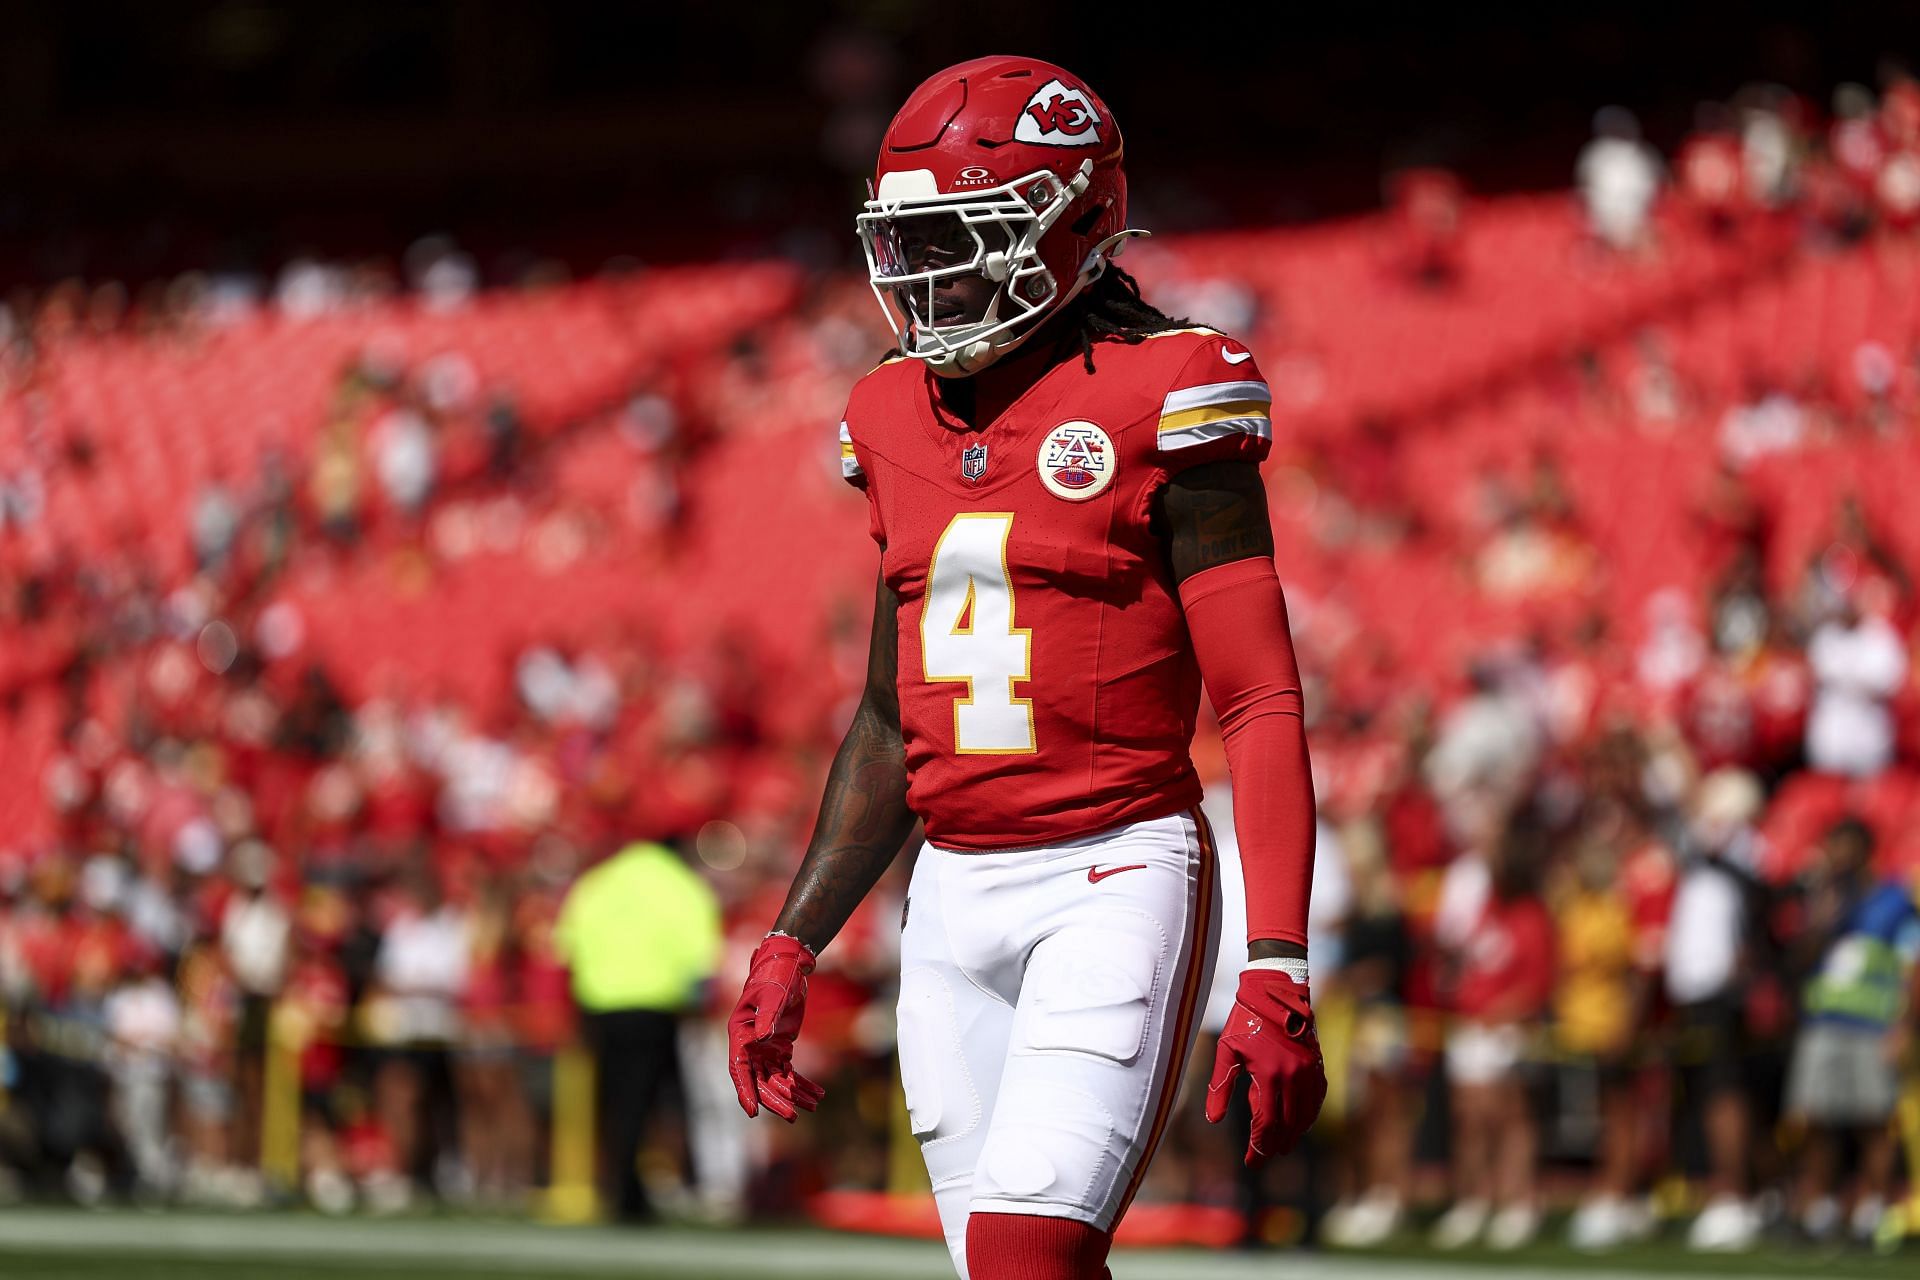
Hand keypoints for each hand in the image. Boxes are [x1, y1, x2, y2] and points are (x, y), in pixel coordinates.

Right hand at [727, 933, 826, 1120]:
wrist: (789, 965)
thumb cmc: (776, 976)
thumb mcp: (773, 994)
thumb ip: (767, 1016)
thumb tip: (762, 1040)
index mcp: (740, 1034)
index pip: (739, 1069)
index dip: (745, 1091)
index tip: (753, 1112)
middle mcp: (750, 1045)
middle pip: (760, 1080)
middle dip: (776, 1099)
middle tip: (793, 1115)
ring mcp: (765, 1048)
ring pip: (776, 1079)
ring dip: (793, 1094)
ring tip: (813, 1105)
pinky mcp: (780, 1047)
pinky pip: (789, 1071)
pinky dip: (801, 1083)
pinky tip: (817, 1094)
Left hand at [1204, 968, 1326, 1165]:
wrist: (1276, 992)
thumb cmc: (1246, 1020)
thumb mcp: (1227, 1050)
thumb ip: (1220, 1086)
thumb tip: (1213, 1119)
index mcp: (1269, 1075)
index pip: (1266, 1123)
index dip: (1259, 1146)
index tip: (1251, 1161)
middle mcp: (1293, 1077)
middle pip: (1286, 1125)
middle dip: (1274, 1145)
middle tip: (1263, 1157)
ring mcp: (1309, 1072)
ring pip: (1305, 1115)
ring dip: (1293, 1134)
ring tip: (1281, 1146)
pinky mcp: (1317, 1065)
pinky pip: (1316, 1099)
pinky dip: (1309, 1116)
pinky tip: (1300, 1124)